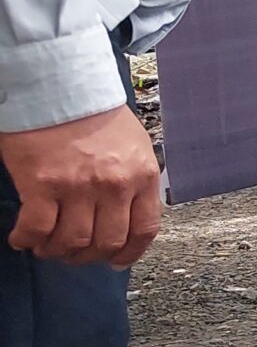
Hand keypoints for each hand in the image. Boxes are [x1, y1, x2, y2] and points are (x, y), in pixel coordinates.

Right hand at [0, 106, 163, 266]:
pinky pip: (36, 228)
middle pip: (106, 242)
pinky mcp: (42, 184)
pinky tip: (22, 238)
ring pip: (72, 241)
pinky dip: (28, 239)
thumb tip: (127, 214)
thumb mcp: (133, 145)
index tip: (116, 261)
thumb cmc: (93, 112)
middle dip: (87, 255)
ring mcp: (78, 186)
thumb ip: (134, 179)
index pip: (144, 229)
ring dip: (57, 251)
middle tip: (73, 253)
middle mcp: (114, 185)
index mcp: (141, 175)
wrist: (58, 86)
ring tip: (47, 246)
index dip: (129, 253)